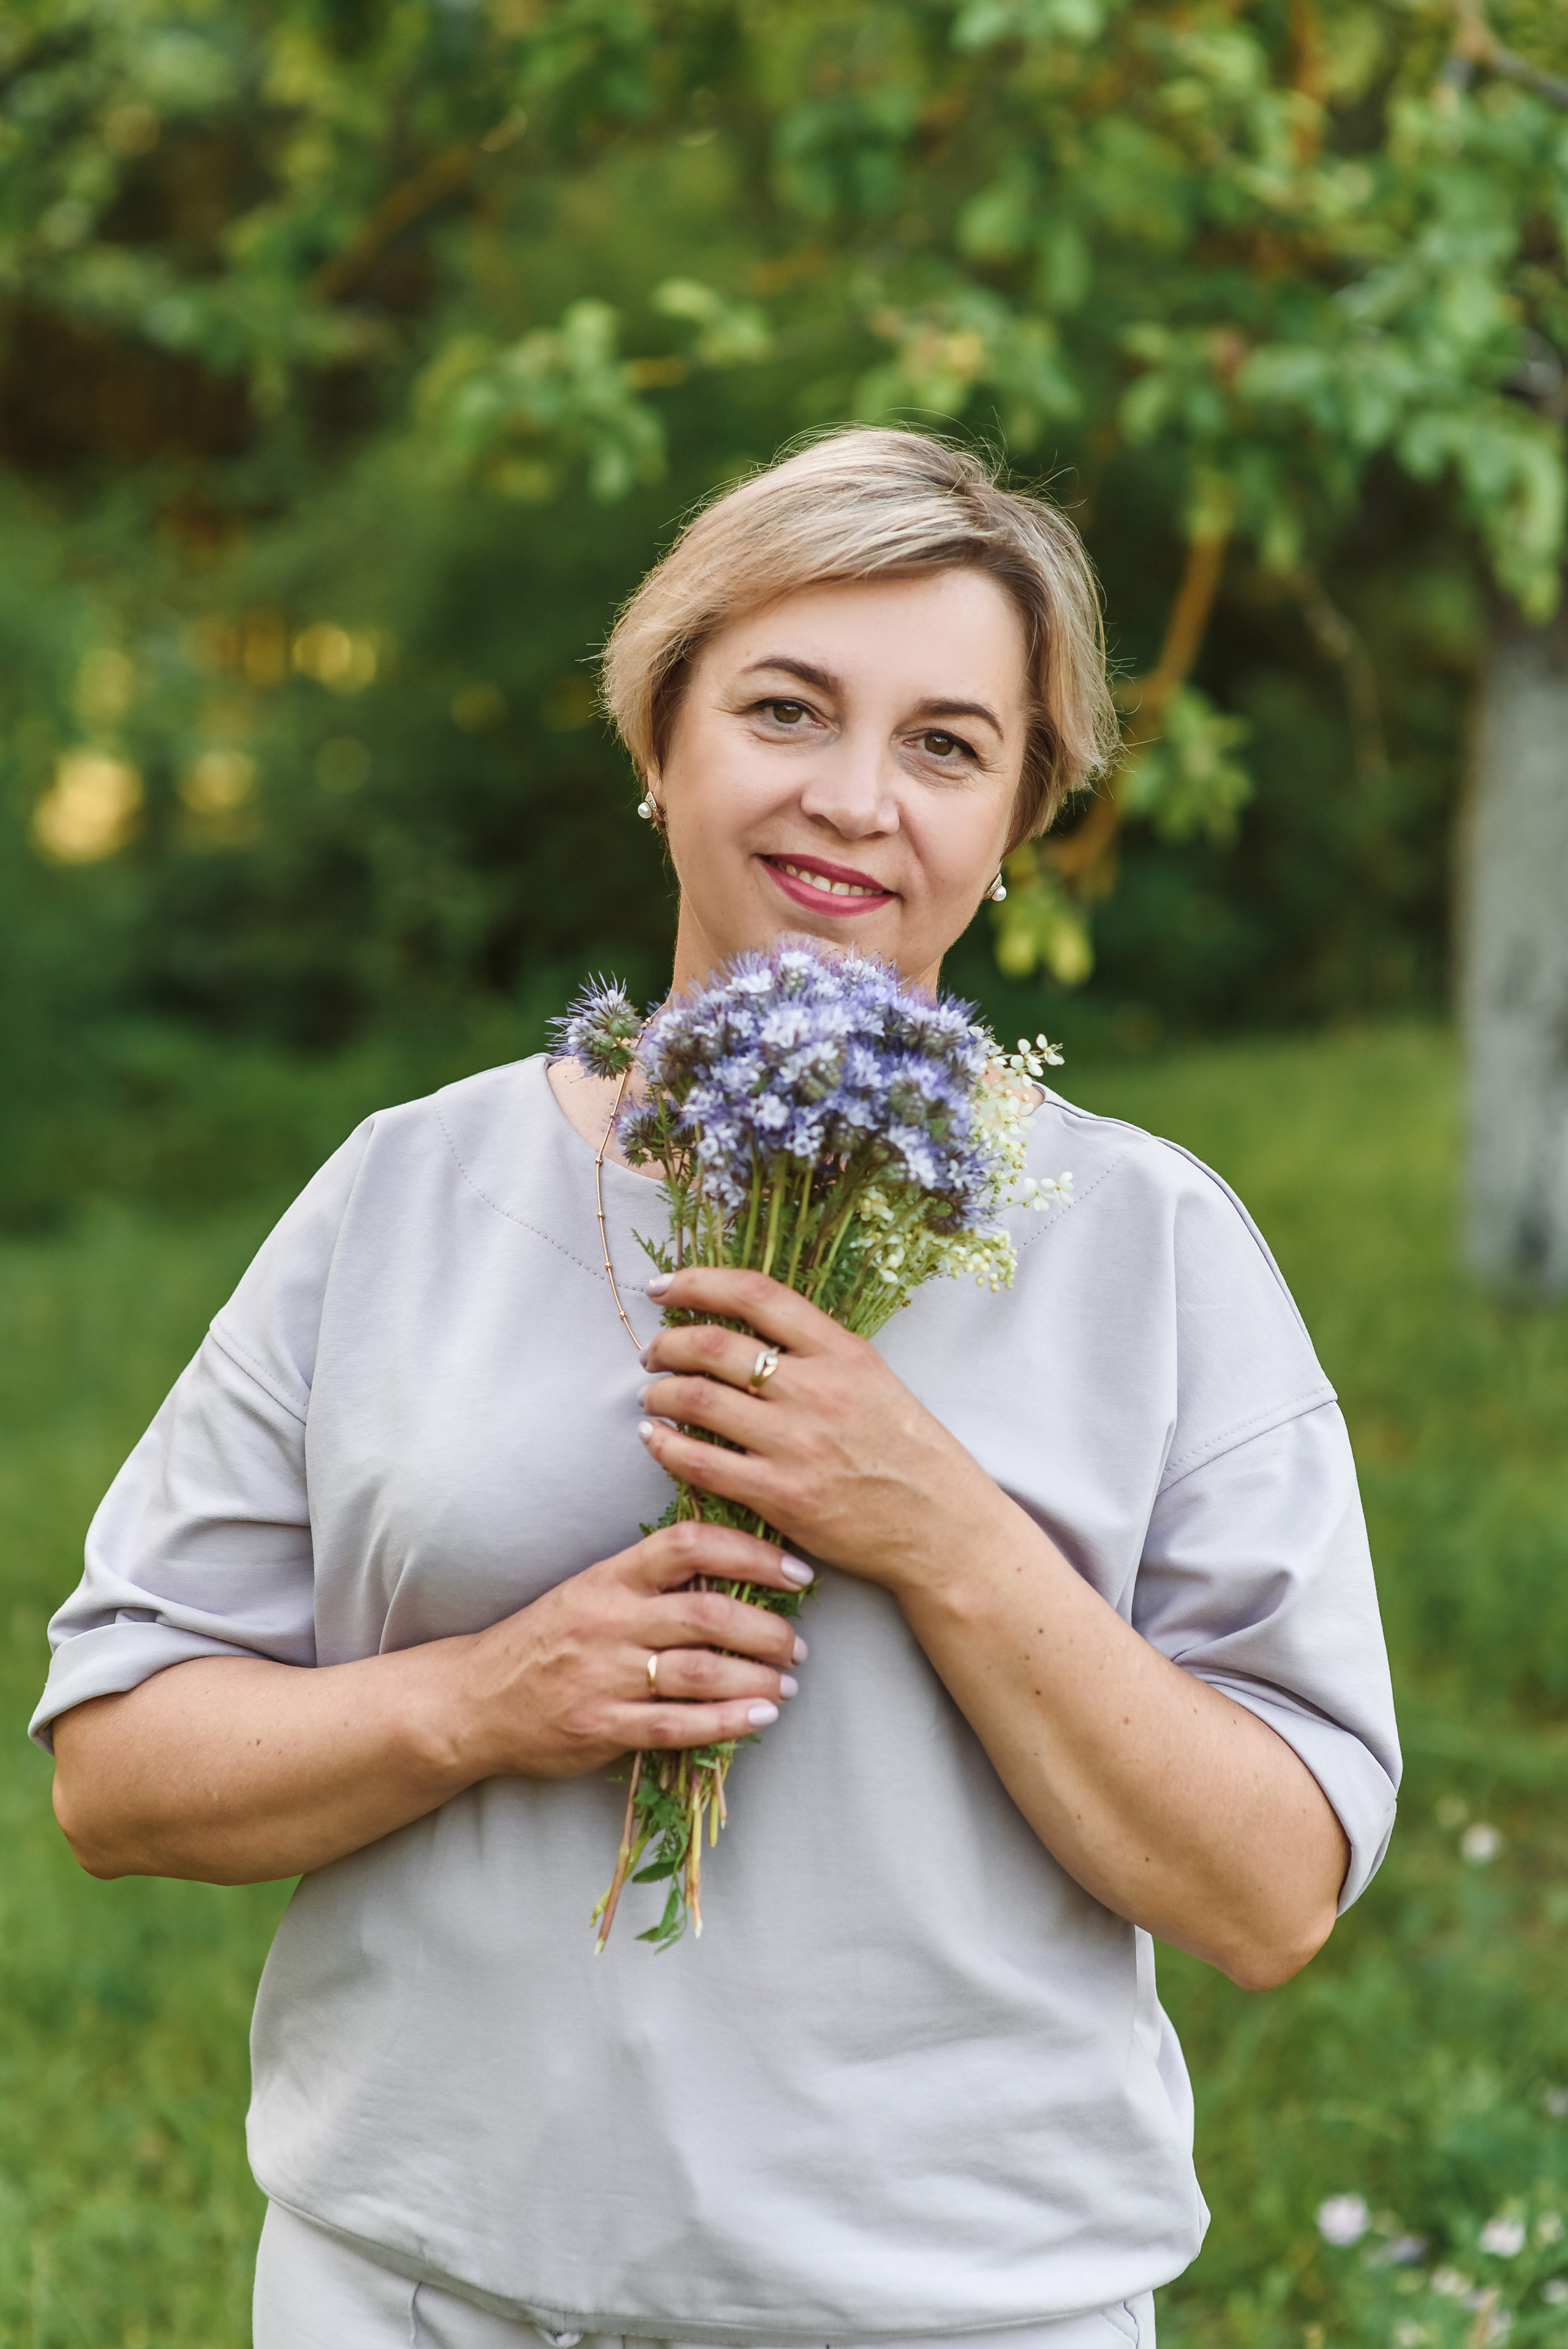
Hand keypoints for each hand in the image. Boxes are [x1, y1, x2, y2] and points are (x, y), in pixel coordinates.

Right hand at [459, 1519, 809, 1781]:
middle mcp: (609, 1621)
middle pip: (708, 1614)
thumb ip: (651, 1581)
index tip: (796, 1572)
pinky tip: (760, 1717)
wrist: (475, 1698)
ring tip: (788, 1682)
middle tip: (798, 1642)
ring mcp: (604, 1676)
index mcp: (610, 1578)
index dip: (752, 1553)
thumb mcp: (591, 1590)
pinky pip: (677, 1726)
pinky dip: (728, 1722)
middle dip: (768, 1629)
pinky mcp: (601, 1726)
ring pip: (701, 1673)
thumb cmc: (547, 1640)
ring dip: (758, 1678)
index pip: (689, 1545)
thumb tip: (733, 1573)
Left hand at [634, 1267, 1006, 1594]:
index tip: (665, 1286)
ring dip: (661, 1392)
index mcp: (843, 1351)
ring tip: (653, 1395)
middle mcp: (817, 1389)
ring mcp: (797, 1443)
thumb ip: (818, 1353)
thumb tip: (749, 1332)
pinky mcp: (781, 1496)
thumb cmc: (910, 1455)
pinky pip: (700, 1464)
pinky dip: (665, 1446)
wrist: (942, 1528)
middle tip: (653, 1353)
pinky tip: (655, 1440)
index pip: (757, 1294)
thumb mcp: (874, 1381)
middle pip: (714, 1345)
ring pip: (698, 1400)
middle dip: (668, 1343)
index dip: (699, 1282)